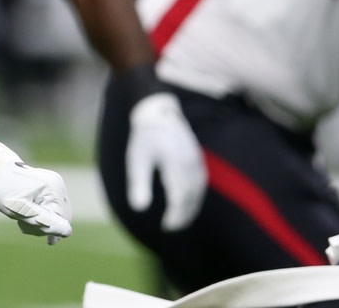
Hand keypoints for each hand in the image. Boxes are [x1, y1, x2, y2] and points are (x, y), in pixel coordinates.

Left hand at [0, 142, 71, 242]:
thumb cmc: (4, 191)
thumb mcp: (21, 210)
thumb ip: (44, 222)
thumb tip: (67, 232)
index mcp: (52, 188)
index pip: (62, 220)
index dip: (48, 229)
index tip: (30, 230)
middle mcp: (57, 184)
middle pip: (60, 217)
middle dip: (42, 225)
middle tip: (22, 224)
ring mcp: (54, 183)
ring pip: (55, 213)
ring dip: (39, 220)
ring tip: (21, 219)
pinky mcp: (48, 185)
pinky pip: (51, 206)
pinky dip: (39, 212)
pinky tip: (26, 213)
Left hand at [126, 91, 206, 230]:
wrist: (158, 111)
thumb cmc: (145, 137)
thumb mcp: (137, 160)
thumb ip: (138, 183)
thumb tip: (138, 209)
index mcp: (176, 165)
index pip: (180, 196)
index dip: (175, 214)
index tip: (166, 226)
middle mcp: (190, 164)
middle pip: (191, 196)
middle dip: (183, 214)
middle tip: (171, 227)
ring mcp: (196, 160)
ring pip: (198, 190)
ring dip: (190, 207)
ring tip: (178, 219)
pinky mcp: (197, 158)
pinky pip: (200, 182)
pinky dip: (194, 195)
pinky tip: (185, 201)